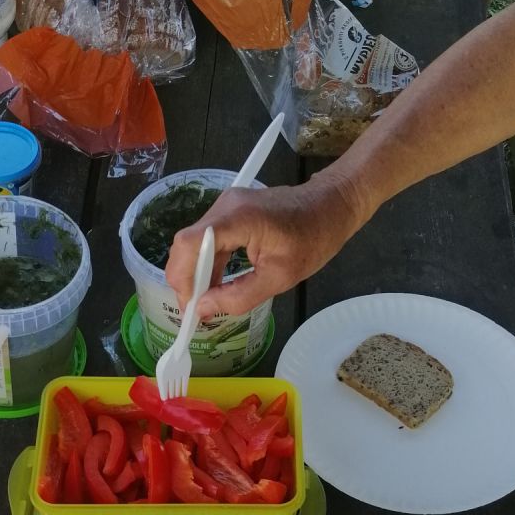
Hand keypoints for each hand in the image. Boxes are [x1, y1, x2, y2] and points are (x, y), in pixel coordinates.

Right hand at [164, 179, 360, 318]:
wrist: (331, 205)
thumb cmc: (314, 238)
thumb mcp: (279, 277)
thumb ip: (239, 296)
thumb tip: (204, 309)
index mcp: (238, 218)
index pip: (190, 244)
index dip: (182, 277)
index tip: (191, 306)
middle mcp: (225, 206)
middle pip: (188, 244)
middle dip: (187, 280)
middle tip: (197, 309)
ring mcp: (226, 205)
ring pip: (195, 243)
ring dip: (197, 273)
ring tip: (207, 301)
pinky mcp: (230, 210)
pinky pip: (208, 239)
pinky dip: (208, 263)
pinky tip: (216, 283)